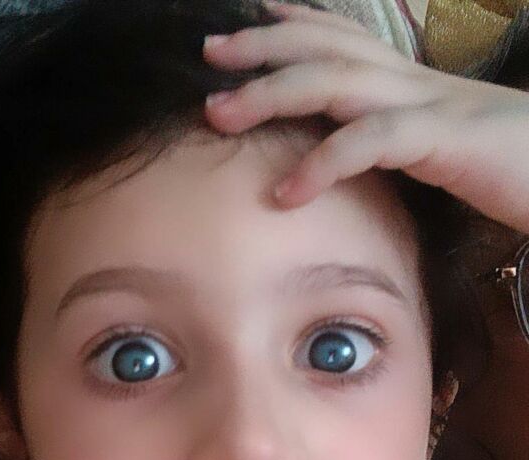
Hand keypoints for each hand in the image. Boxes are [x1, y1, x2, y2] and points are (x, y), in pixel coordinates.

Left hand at [202, 0, 528, 232]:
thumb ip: (396, 143)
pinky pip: (373, 142)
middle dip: (263, 46)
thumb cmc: (510, 166)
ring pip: (337, 82)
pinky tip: (286, 193)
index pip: (348, 38)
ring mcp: (429, 105)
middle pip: (327, 48)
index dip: (298, 22)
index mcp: (413, 82)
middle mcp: (415, 82)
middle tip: (210, 51)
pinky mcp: (444, 140)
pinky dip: (324, 164)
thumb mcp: (441, 148)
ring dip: (272, 93)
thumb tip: (356, 155)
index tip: (252, 18)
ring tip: (219, 113)